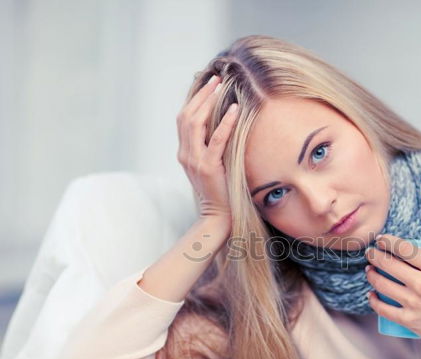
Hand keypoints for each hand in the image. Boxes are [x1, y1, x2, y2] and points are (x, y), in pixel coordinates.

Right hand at [176, 74, 238, 222]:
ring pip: (196, 123)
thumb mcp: (210, 165)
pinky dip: (225, 123)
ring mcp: (194, 160)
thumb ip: (210, 148)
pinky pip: (216, 140)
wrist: (217, 215)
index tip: (206, 83)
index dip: (194, 99)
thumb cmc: (220, 191)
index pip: (184, 119)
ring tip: (221, 86)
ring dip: (208, 102)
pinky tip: (235, 109)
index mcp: (184, 152)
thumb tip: (222, 126)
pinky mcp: (208, 167)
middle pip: (187, 116)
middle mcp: (185, 153)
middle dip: (200, 94)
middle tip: (214, 78)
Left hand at [364, 234, 420, 354]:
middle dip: (375, 255)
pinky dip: (374, 301)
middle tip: (370, 253)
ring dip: (372, 275)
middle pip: (388, 264)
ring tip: (370, 271)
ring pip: (382, 284)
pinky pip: (384, 309)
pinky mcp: (410, 320)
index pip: (404, 248)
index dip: (388, 241)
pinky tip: (371, 296)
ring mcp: (415, 302)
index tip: (381, 239)